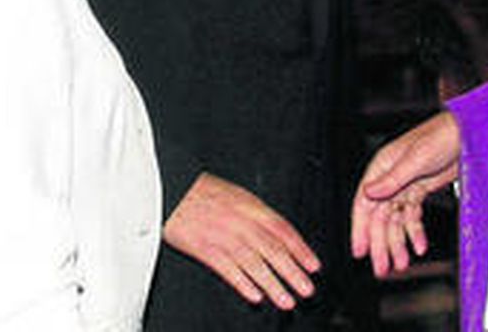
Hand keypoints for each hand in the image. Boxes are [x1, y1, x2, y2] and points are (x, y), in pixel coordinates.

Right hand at [164, 172, 319, 309]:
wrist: (174, 188)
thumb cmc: (203, 192)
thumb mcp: (238, 195)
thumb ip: (257, 215)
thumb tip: (278, 233)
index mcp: (251, 207)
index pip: (283, 230)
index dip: (301, 249)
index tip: (313, 266)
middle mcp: (241, 221)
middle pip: (273, 249)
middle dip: (293, 272)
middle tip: (306, 289)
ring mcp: (223, 235)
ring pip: (254, 263)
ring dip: (272, 284)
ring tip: (286, 300)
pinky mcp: (204, 247)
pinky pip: (227, 269)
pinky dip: (243, 283)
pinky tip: (255, 296)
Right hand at [351, 111, 460, 277]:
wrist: (468, 132)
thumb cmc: (441, 135)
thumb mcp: (417, 158)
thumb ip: (393, 178)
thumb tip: (369, 192)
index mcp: (383, 167)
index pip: (364, 203)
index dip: (360, 228)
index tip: (359, 251)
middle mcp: (391, 178)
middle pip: (380, 217)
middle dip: (380, 244)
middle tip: (382, 268)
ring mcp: (405, 185)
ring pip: (395, 220)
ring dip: (397, 243)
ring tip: (401, 264)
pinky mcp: (420, 190)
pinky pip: (412, 216)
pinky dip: (414, 232)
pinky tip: (418, 246)